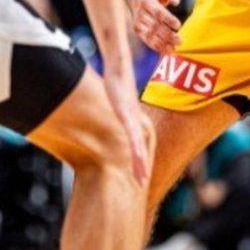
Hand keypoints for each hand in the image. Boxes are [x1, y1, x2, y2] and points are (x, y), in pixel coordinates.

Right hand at [101, 69, 154, 184]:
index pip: (137, 144)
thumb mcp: (115, 101)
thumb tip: (108, 114)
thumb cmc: (116, 81)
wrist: (120, 66)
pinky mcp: (126, 113)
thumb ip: (115, 109)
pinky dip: (136, 146)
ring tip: (142, 178)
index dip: (138, 160)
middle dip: (141, 167)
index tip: (139, 175)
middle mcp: (134, 122)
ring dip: (140, 162)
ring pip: (138, 145)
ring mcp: (131, 118)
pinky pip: (132, 134)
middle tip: (142, 183)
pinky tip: (138, 156)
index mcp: (131, 121)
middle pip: (140, 148)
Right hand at [131, 0, 181, 53]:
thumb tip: (175, 2)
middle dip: (168, 35)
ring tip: (174, 49)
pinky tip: (166, 52)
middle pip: (155, 26)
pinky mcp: (138, 30)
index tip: (178, 25)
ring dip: (163, 43)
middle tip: (180, 41)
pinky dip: (157, 47)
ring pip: (151, 35)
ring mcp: (138, 22)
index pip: (157, 11)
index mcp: (146, 0)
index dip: (168, 19)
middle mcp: (140, 12)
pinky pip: (147, 40)